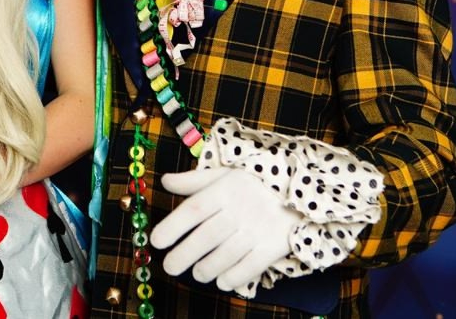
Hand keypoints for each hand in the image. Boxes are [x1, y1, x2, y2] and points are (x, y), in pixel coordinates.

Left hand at [151, 165, 302, 293]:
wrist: (299, 191)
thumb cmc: (253, 184)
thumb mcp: (224, 174)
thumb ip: (193, 181)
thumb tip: (164, 181)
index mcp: (223, 191)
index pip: (193, 209)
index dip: (172, 226)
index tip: (155, 241)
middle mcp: (239, 211)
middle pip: (207, 236)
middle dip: (184, 254)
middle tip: (169, 267)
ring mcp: (257, 230)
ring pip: (227, 254)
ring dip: (207, 268)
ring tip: (196, 274)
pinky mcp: (272, 247)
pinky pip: (250, 267)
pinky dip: (233, 277)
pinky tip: (221, 281)